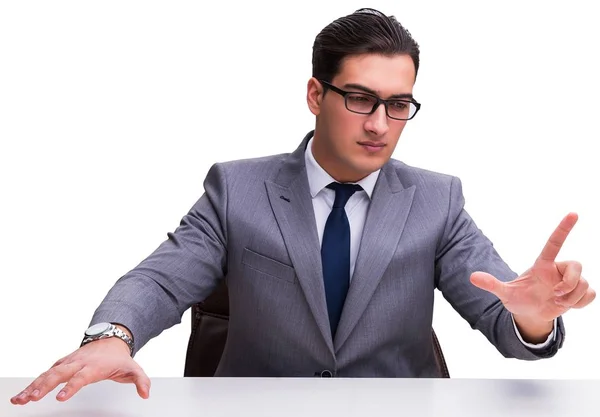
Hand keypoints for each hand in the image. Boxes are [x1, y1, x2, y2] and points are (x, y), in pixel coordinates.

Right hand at [10, 338, 149, 404]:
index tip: (61, 397)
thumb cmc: (119, 358)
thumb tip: (146, 393)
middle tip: (32, 398)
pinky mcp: (61, 364)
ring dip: (33, 386)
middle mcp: (78, 363)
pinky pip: (45, 374)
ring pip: (48, 373)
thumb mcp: (133, 369)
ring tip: (19, 400)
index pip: (81, 377)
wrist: (110, 340)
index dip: (71, 386)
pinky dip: (32, 384)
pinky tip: (21, 396)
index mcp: (94, 366)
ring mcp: (68, 362)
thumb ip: (141, 381)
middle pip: (59, 374)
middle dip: (44, 386)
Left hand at [470, 213, 594, 322]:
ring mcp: (569, 281)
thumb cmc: (518, 298)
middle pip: (577, 266)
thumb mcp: (505, 293)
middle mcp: (557, 269)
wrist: (530, 313)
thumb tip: (472, 277)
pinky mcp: (578, 293)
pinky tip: (567, 306)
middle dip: (570, 283)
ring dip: (571, 298)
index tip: (573, 213)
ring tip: (557, 302)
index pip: (554, 243)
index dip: (563, 228)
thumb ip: (491, 284)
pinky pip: (590, 294)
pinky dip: (580, 303)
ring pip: (584, 284)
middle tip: (555, 295)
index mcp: (542, 264)